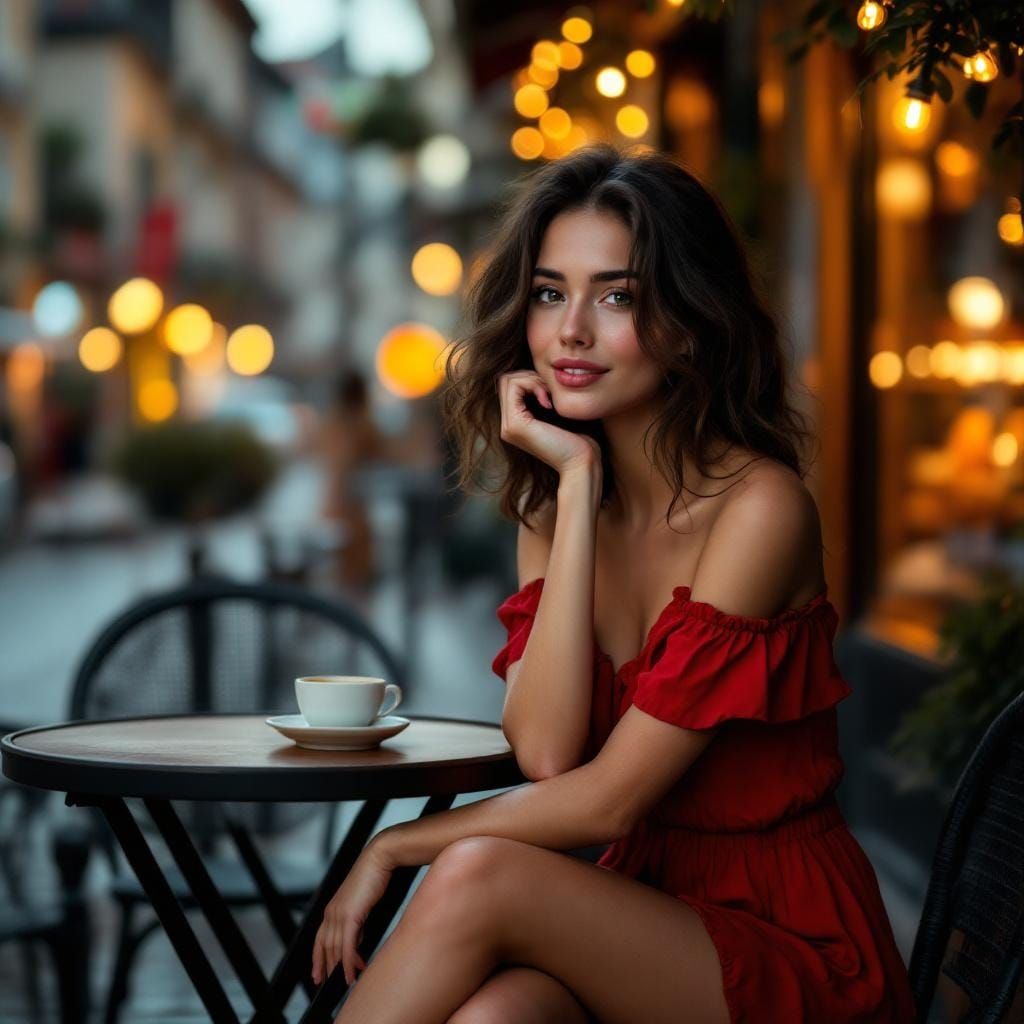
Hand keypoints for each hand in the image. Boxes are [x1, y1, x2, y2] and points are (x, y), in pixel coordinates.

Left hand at [311, 838, 394, 986]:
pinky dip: (349, 962)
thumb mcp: (361, 904)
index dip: (317, 958)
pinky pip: (347, 945)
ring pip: (335, 949)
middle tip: (331, 984)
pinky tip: (353, 972)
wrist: (380, 858)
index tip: (318, 974)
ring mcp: (339, 914)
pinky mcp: (351, 916)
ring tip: (349, 981)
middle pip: (325, 947)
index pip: (320, 939)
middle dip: (327, 968)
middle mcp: (331, 912)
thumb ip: (356, 923)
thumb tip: (357, 941)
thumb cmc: (374, 876)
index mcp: (332, 908)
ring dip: (341, 967)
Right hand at [498, 371, 601, 475]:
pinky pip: (514, 387)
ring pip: (507, 380)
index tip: (553, 393)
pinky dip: (532, 384)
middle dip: (530, 376)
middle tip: (551, 392)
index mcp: (517, 424)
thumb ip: (547, 398)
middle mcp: (508, 426)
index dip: (531, 379)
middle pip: (506, 381)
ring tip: (550, 397)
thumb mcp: (560, 414)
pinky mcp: (514, 424)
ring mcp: (508, 426)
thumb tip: (545, 374)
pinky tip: (548, 402)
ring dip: (532, 379)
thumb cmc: (579, 441)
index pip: (511, 386)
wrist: (581, 463)